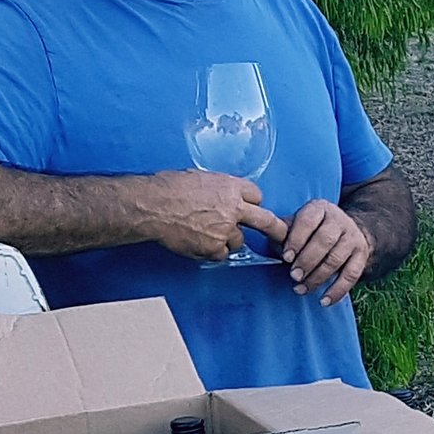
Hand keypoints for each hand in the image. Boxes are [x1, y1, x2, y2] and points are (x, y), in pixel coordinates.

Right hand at [138, 170, 286, 262]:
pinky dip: (211, 251)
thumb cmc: (167, 188)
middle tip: (283, 236)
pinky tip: (196, 242)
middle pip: (266, 221)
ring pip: (238, 241)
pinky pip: (220, 254)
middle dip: (277, 230)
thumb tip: (220, 196)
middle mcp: (234, 208)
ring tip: (202, 232)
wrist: (151, 205)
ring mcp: (225, 230)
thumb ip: (217, 190)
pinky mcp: (214, 248)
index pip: (256, 196)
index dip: (251, 203)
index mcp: (230, 187)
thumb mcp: (199, 178)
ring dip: (227, 240)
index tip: (250, 208)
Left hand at [280, 199, 375, 304]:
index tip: (286, 257)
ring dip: (318, 277)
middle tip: (294, 276)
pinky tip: (324, 301)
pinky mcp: (362, 254)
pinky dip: (338, 290)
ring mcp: (353, 237)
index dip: (296, 239)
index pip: (308, 221)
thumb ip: (281, 231)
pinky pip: (352, 274)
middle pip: (325, 240)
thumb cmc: (309, 231)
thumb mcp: (295, 224)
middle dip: (307, 261)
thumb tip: (264, 233)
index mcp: (319, 209)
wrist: (343, 231)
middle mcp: (339, 220)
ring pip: (336, 259)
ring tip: (302, 289)